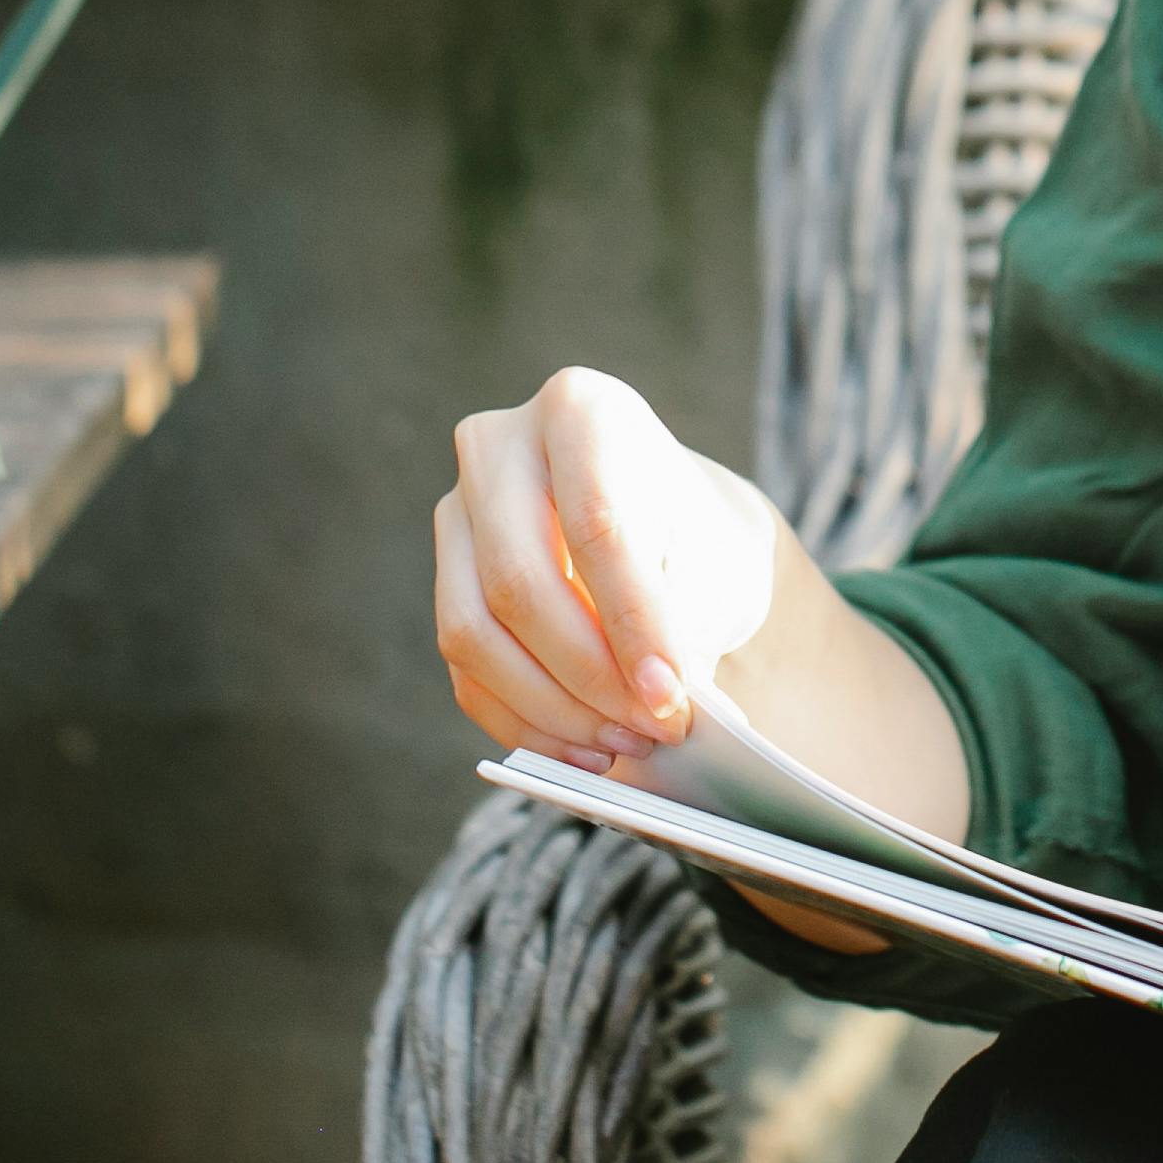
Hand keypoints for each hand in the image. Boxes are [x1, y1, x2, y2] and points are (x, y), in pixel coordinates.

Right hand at [433, 367, 790, 770]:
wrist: (664, 530)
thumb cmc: (697, 536)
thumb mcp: (718, 561)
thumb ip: (686, 617)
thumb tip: (660, 700)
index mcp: (579, 409)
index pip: (596, 524)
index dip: (633, 621)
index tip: (672, 697)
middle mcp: (497, 447)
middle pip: (519, 579)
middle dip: (589, 675)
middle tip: (653, 731)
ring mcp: (456, 514)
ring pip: (473, 632)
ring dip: (553, 709)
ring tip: (626, 746)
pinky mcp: (444, 582)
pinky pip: (464, 671)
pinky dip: (526, 724)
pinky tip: (584, 753)